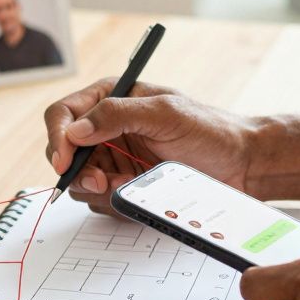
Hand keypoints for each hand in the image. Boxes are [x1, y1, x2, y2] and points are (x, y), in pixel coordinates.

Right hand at [44, 79, 260, 213]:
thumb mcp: (164, 114)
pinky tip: (139, 191)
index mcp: (111, 98)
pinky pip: (102, 199)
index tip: (64, 161)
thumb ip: (117, 115)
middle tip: (100, 182)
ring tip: (127, 184)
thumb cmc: (210, 129)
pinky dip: (114, 201)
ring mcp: (116, 157)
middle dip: (77, 170)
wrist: (241, 163)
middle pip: (65, 152)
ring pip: (80, 180)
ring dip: (97, 188)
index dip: (58, 137)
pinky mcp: (127, 183)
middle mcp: (108, 127)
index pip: (63, 114)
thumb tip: (75, 130)